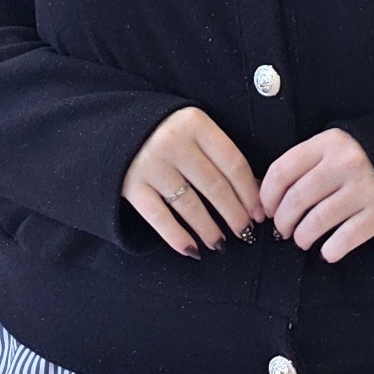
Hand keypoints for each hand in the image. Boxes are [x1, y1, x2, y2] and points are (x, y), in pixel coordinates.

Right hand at [123, 106, 266, 255]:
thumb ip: (217, 152)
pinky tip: (192, 250)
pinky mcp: (132, 185)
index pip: (233, 163)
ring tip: (221, 243)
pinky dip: (177, 236)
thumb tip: (253, 191)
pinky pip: (159, 217)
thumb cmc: (165, 131)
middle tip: (245, 232)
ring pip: (190, 205)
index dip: (250, 192)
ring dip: (209, 229)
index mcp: (196, 124)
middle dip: (235, 214)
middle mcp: (174, 142)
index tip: (259, 213)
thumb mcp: (193, 129)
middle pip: (215, 186)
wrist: (114, 127)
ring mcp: (151, 165)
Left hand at [260, 128, 373, 262]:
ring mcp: (366, 188)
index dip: (267, 195)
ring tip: (302, 240)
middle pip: (296, 199)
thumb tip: (266, 194)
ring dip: (302, 237)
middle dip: (283, 221)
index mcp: (330, 142)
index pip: (282, 170)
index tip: (267, 209)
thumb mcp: (338, 146)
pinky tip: (327, 252)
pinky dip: (331, 250)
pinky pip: (345, 238)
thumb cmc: (366, 157)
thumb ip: (307, 162)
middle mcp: (347, 163)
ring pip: (317, 221)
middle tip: (283, 230)